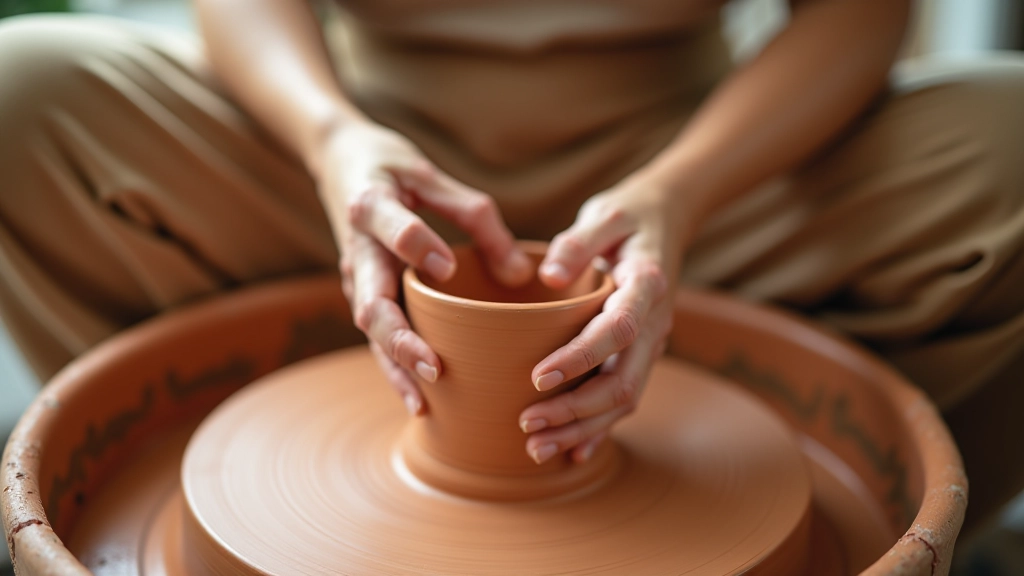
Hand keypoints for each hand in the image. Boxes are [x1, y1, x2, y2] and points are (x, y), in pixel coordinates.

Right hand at [316, 120, 532, 414]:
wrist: (337, 162)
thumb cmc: (393, 167)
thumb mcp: (430, 175)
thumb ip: (473, 216)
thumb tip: (519, 274)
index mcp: (371, 206)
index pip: (388, 226)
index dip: (415, 244)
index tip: (446, 265)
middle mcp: (356, 250)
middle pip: (370, 303)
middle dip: (399, 340)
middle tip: (434, 368)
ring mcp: (355, 279)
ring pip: (370, 332)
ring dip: (395, 368)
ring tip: (424, 403)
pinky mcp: (363, 295)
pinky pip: (375, 337)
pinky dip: (394, 369)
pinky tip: (420, 401)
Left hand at [518, 173, 690, 464]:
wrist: (665, 221)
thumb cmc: (627, 216)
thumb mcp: (605, 214)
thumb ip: (578, 242)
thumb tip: (549, 277)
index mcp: (646, 286)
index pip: (617, 331)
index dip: (580, 358)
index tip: (538, 377)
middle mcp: (655, 323)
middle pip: (623, 382)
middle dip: (576, 411)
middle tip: (526, 424)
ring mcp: (651, 344)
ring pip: (624, 400)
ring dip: (582, 428)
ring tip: (537, 449)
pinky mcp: (640, 355)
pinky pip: (624, 399)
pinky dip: (599, 429)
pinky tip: (572, 452)